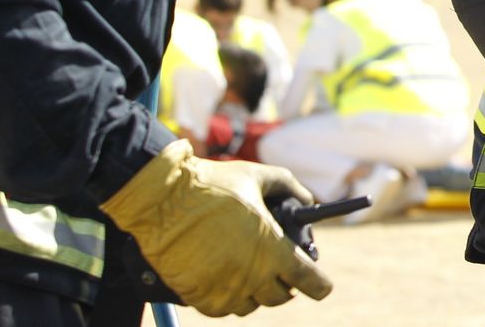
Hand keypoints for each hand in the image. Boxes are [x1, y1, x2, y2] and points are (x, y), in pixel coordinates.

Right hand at [100, 140, 331, 316]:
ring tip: (253, 275)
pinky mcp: (196, 296)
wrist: (161, 199)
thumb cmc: (212, 185)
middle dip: (286, 286)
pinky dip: (228, 299)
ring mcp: (222, 289)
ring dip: (256, 293)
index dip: (319, 285)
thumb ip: (289, 187)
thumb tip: (307, 200)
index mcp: (271, 249)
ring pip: (251, 306)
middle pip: (279, 297)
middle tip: (282, 273)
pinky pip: (221, 309)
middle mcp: (250, 276)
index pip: (307, 279)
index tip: (322, 287)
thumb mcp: (259, 176)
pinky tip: (228, 281)